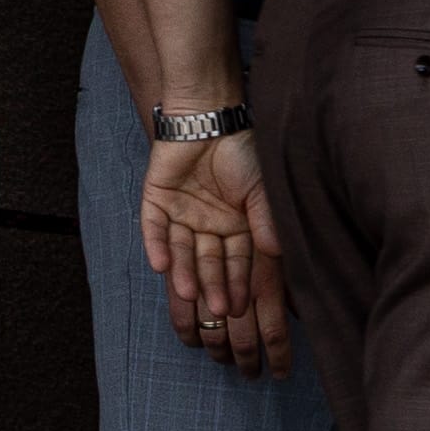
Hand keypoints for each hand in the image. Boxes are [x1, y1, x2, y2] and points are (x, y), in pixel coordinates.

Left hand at [143, 128, 283, 371]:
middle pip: (209, 267)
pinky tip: (161, 266)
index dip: (241, 291)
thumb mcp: (262, 190)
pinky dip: (157, 247)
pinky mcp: (155, 201)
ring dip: (186, 274)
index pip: (239, 268)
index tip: (242, 310)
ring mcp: (180, 215)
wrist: (208, 114)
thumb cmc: (243, 151)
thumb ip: (266, 223)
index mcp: (235, 228)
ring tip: (192, 294)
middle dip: (214, 291)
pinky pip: (154, 229)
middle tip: (221, 315)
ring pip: (183, 253)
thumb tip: (276, 255)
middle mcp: (207, 228)